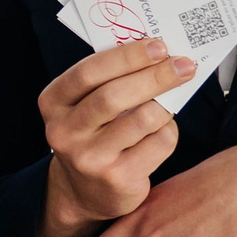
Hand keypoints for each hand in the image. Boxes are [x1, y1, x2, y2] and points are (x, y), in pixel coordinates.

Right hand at [36, 39, 193, 236]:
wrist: (83, 191)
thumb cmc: (92, 132)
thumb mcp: (84, 104)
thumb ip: (108, 80)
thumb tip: (158, 53)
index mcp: (53, 102)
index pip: (88, 72)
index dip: (127, 56)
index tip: (159, 46)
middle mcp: (65, 132)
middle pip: (114, 96)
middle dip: (155, 76)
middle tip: (184, 65)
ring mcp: (90, 158)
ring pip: (143, 119)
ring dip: (166, 104)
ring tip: (173, 99)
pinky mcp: (117, 179)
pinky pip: (158, 143)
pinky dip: (169, 130)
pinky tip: (163, 129)